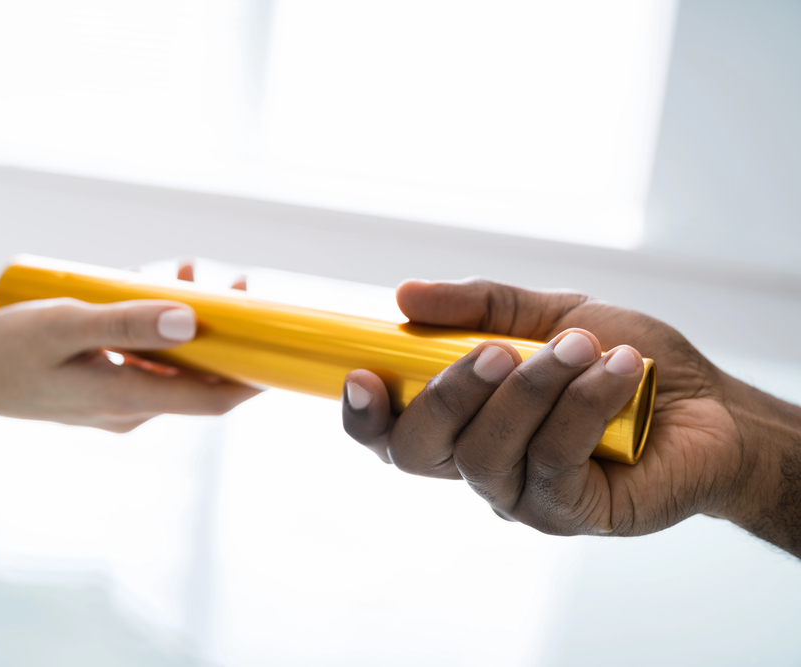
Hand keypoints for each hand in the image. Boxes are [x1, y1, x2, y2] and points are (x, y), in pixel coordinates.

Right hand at [0, 260, 257, 432]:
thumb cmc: (7, 349)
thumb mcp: (64, 326)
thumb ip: (126, 322)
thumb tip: (191, 321)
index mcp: (127, 401)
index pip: (214, 400)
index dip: (254, 377)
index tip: (279, 345)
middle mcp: (131, 411)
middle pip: (198, 377)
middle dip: (221, 334)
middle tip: (234, 287)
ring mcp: (119, 404)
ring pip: (173, 366)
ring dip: (187, 323)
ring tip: (185, 272)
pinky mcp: (106, 391)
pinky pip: (148, 363)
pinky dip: (158, 330)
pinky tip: (147, 292)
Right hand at [342, 278, 800, 548]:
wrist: (710, 404)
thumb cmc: (620, 359)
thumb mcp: (548, 314)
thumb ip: (478, 307)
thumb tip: (403, 295)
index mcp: (462, 423)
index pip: (389, 435)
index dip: (362, 415)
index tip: (360, 373)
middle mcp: (480, 466)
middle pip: (417, 452)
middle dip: (447, 396)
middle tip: (496, 349)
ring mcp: (520, 498)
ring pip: (484, 455)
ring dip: (530, 390)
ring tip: (581, 346)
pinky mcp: (571, 513)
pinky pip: (551, 461)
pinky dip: (580, 405)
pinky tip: (615, 369)